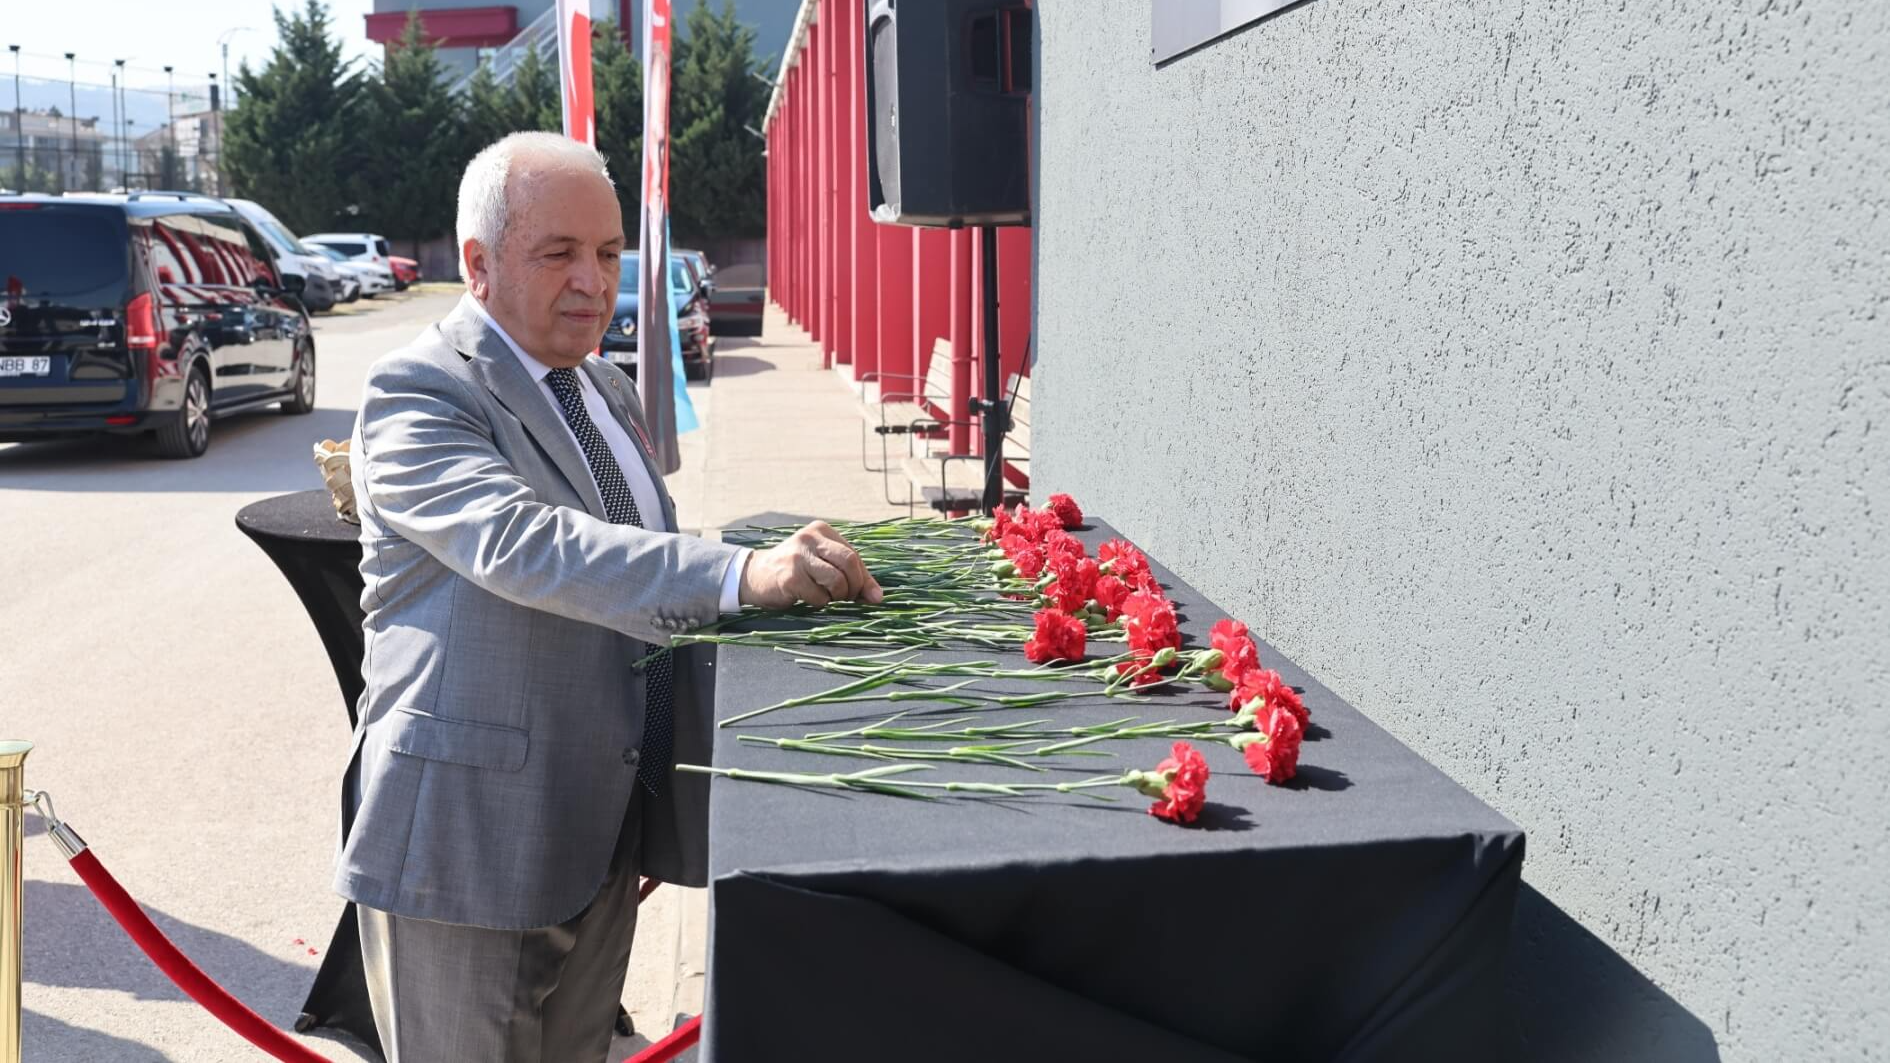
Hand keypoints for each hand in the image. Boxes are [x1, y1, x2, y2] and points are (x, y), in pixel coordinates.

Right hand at [738, 521, 884, 608]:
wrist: (754, 576)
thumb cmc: (795, 571)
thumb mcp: (823, 565)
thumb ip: (851, 575)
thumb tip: (878, 597)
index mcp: (821, 531)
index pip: (853, 555)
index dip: (864, 578)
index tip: (867, 596)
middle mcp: (810, 538)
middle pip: (849, 563)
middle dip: (854, 587)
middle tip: (847, 598)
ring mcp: (798, 556)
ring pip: (836, 580)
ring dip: (837, 596)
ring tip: (827, 597)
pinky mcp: (790, 576)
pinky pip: (819, 596)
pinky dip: (820, 602)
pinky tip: (808, 597)